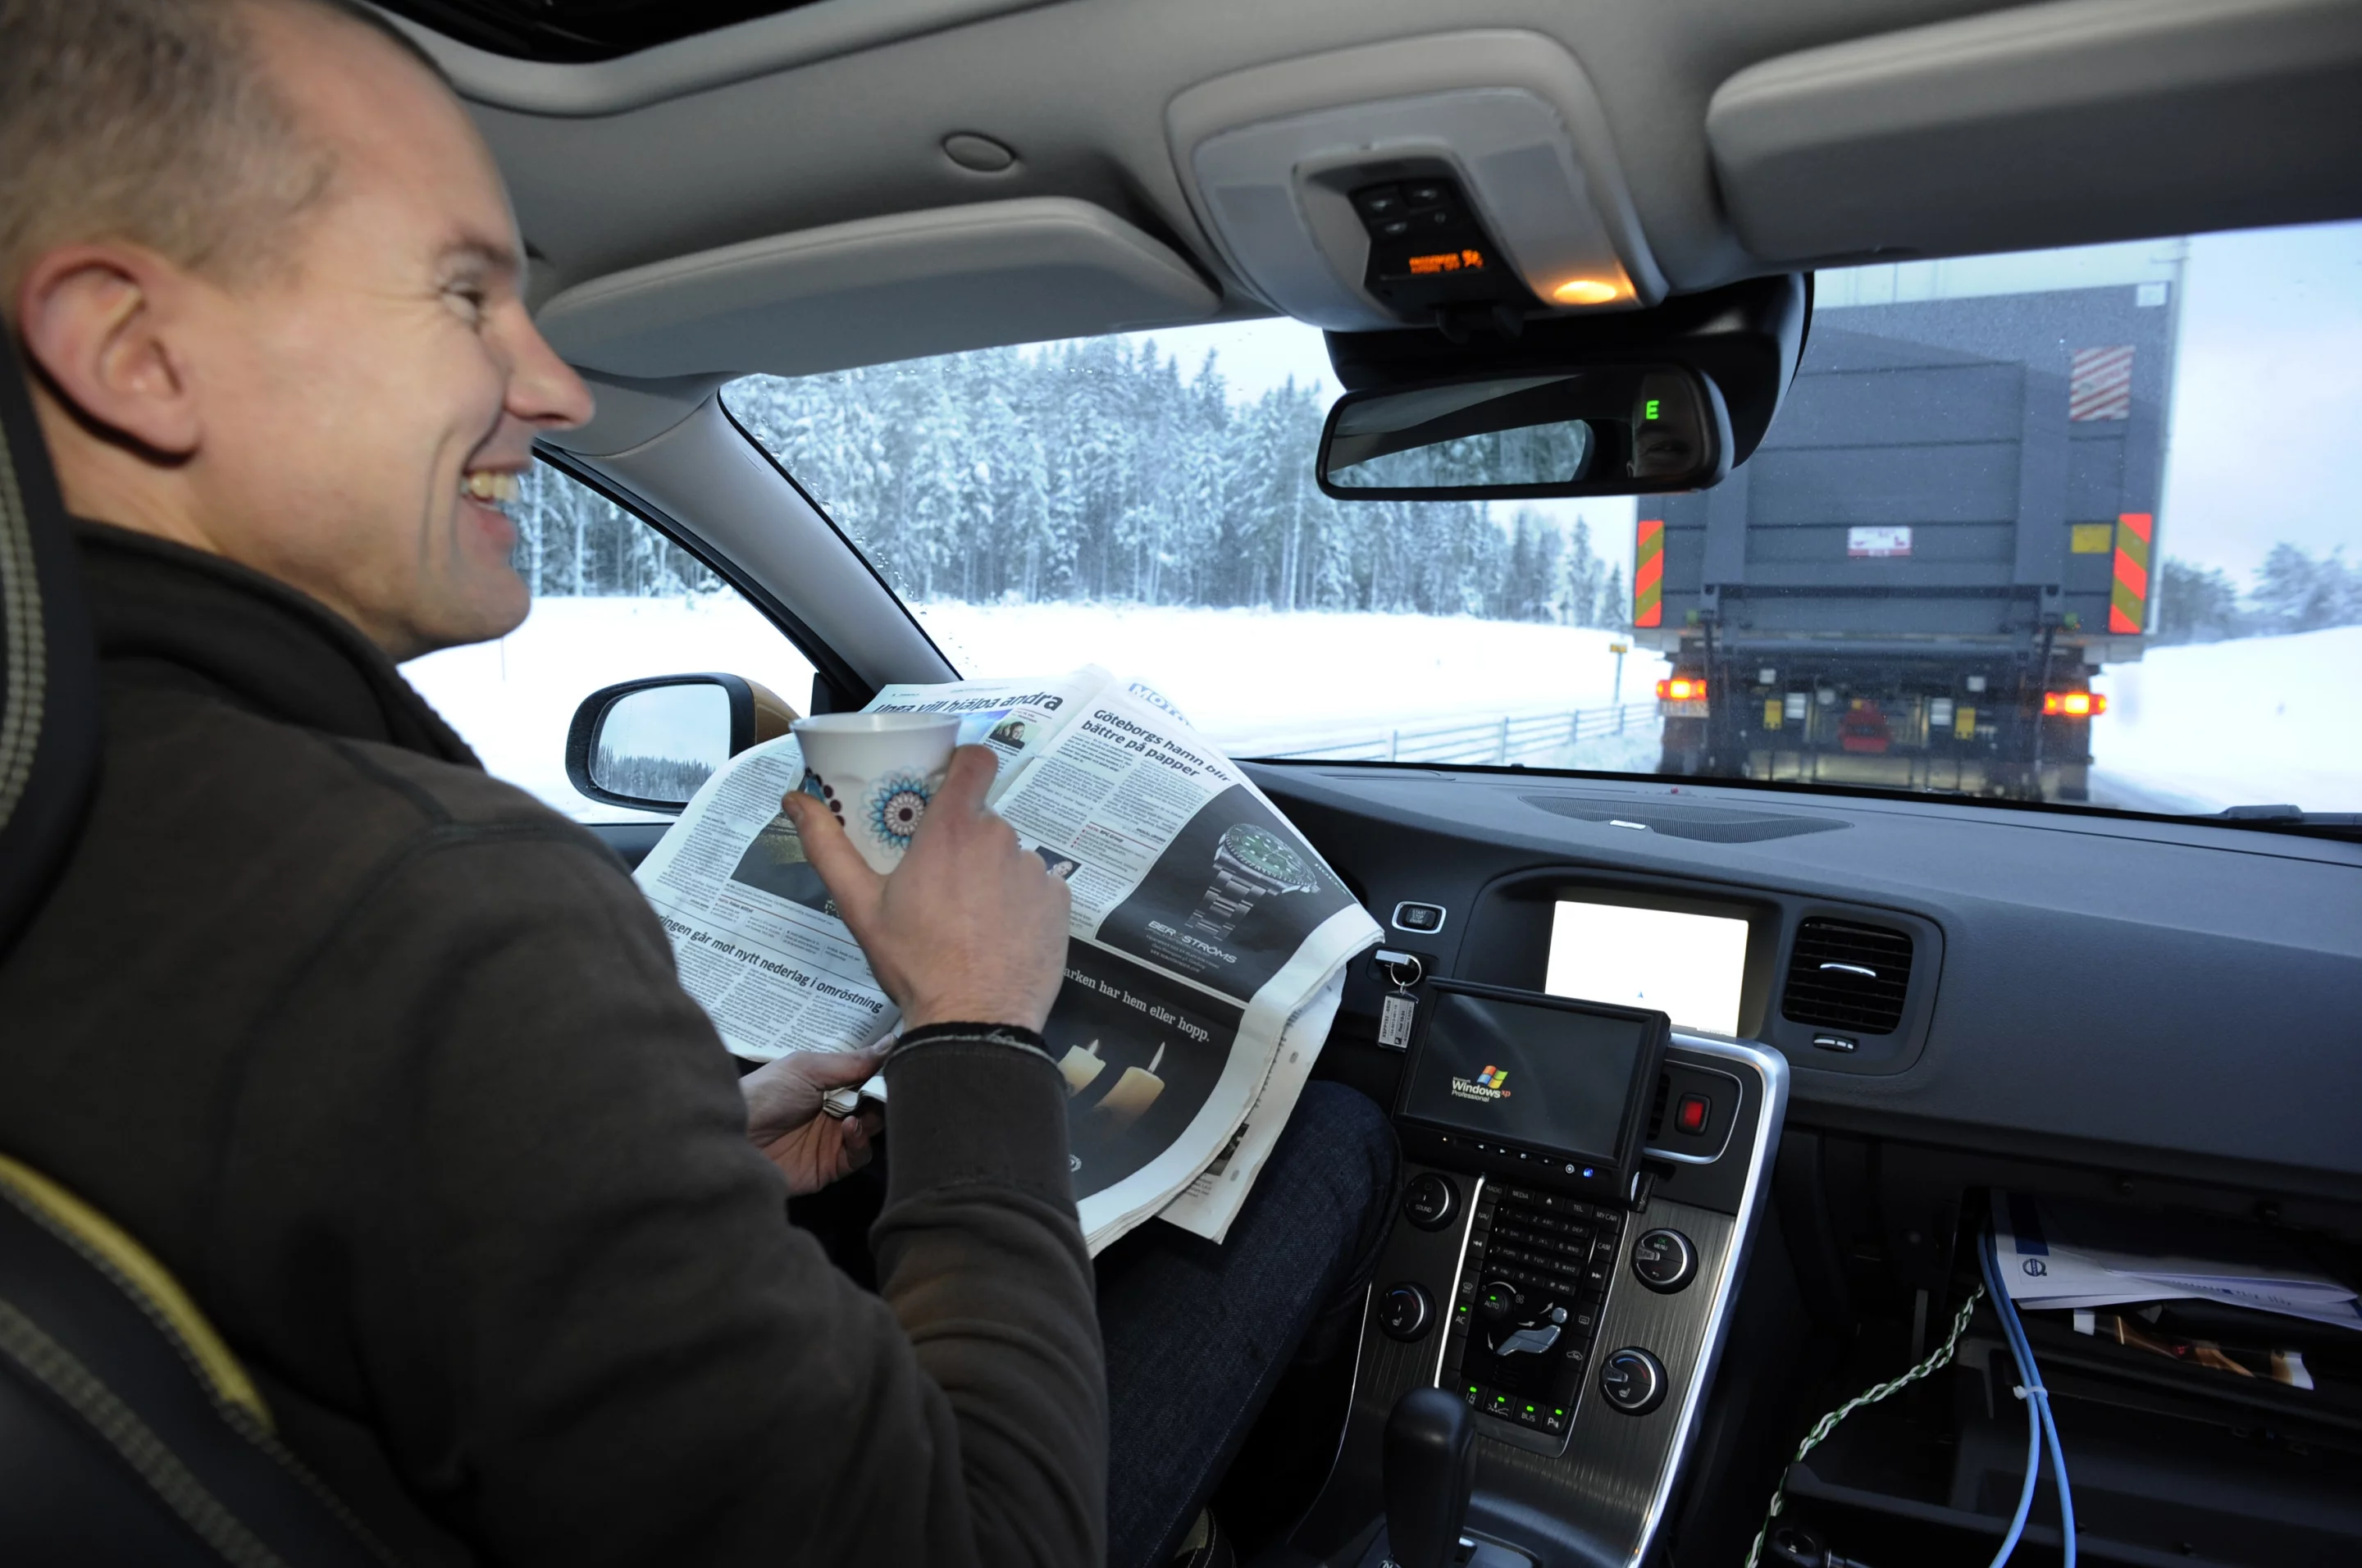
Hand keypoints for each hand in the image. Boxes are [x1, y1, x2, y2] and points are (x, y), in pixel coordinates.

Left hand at [742, 1044, 887, 1195]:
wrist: (735, 1139)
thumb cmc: (767, 1094)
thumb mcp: (807, 1068)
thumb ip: (852, 1061)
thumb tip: (892, 1042)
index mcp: (828, 1082)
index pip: (867, 1075)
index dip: (884, 1070)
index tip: (903, 1061)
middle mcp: (834, 1109)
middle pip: (874, 1102)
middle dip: (885, 1095)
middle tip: (893, 1088)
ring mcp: (833, 1139)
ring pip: (873, 1129)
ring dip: (874, 1117)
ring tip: (862, 1110)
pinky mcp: (831, 1167)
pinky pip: (858, 1156)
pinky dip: (860, 1142)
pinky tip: (849, 1128)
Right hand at [781, 745, 1069, 1031]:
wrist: (973, 1022)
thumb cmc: (914, 963)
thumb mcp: (860, 905)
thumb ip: (826, 845)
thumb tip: (794, 799)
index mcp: (952, 829)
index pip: (975, 761)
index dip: (964, 764)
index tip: (950, 781)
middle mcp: (1001, 838)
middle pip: (984, 819)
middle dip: (963, 841)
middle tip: (940, 881)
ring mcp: (1035, 870)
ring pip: (1009, 855)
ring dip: (991, 874)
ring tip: (968, 918)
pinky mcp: (1059, 901)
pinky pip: (1036, 886)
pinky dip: (1020, 902)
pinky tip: (998, 934)